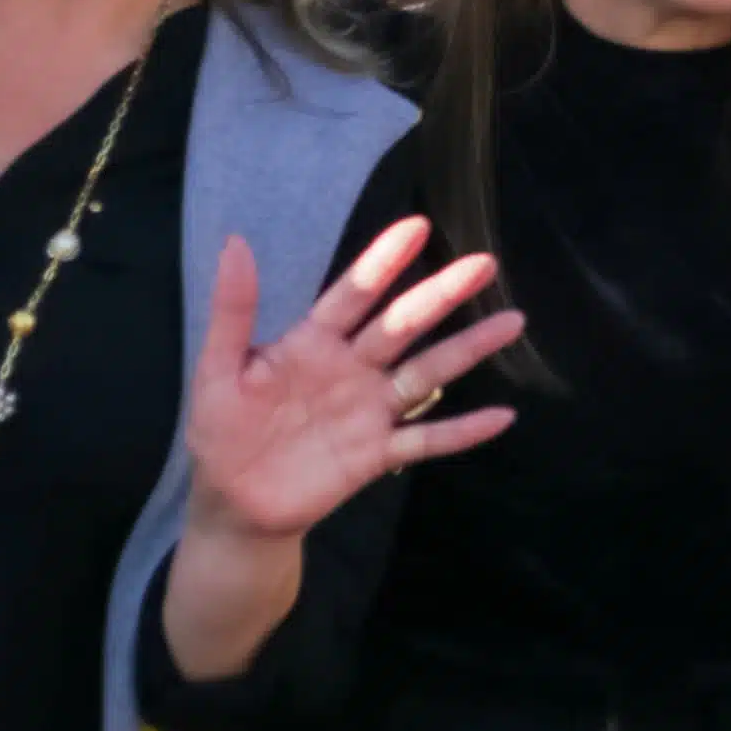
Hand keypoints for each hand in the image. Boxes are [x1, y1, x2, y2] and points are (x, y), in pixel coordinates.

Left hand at [180, 222, 520, 546]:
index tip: (418, 226)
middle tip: (485, 264)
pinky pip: (426, 440)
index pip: (354, 293)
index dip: (384, 261)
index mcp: (313, 342)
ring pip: (426, 374)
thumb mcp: (217, 370)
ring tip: (513, 322)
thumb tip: (235, 242)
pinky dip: (463, 431)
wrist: (232, 503)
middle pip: (403, 325)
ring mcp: (368, 411)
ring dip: (468, 349)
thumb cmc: (222, 431)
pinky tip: (501, 417)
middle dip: (442, 294)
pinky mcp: (376, 455)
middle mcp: (352, 369)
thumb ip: (232, 311)